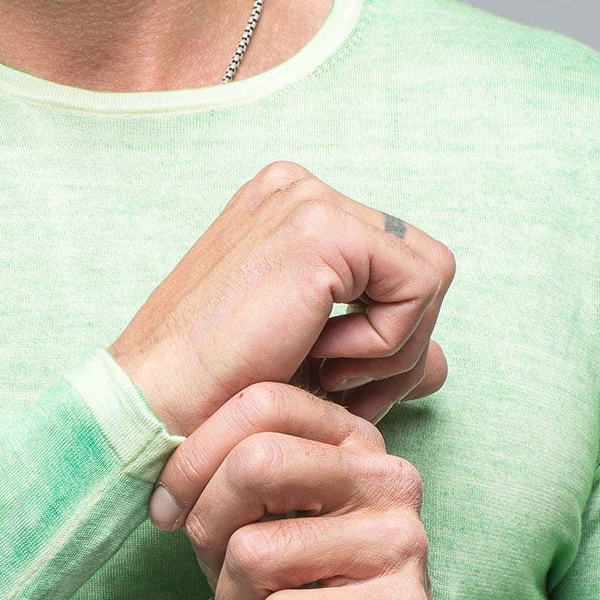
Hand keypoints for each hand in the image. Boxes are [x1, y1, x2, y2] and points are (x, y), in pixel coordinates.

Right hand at [108, 160, 454, 435]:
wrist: (154, 409)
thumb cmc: (212, 398)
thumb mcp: (308, 370)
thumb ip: (376, 352)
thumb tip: (445, 365)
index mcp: (287, 211)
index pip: (391, 265)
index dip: (388, 341)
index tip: (338, 389)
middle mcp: (297, 190)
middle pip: (418, 266)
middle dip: (400, 348)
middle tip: (341, 394)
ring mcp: (309, 200)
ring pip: (430, 275)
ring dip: (395, 349)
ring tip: (328, 377)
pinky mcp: (323, 229)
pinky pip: (419, 286)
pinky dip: (386, 344)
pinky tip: (322, 361)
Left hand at [147, 380, 457, 599]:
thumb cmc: (297, 599)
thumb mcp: (251, 524)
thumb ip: (222, 479)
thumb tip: (156, 456)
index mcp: (352, 443)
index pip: (260, 403)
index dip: (192, 459)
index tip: (167, 513)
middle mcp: (388, 479)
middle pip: (254, 466)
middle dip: (208, 534)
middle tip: (227, 577)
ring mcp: (402, 543)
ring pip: (255, 552)